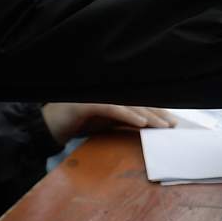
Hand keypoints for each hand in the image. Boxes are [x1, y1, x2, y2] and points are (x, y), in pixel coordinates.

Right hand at [41, 101, 173, 141]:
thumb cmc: (77, 123)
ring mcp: (99, 95)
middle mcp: (108, 93)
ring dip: (149, 115)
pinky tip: (142, 123)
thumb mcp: (104, 123)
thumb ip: (123, 121)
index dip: (156, 111)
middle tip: (174, 124)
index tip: (172, 121)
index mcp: (113, 97)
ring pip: (129, 104)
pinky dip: (129, 115)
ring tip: (163, 125)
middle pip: (138, 101)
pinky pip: (114, 109)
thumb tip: (146, 125)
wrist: (48, 127)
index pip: (139, 102)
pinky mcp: (89, 102)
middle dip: (158, 113)